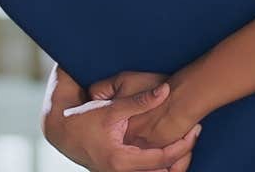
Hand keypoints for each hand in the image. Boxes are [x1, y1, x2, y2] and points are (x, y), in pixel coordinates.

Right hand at [41, 64, 199, 171]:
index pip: (163, 159)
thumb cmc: (83, 119)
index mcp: (122, 160)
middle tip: (195, 135)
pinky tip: (170, 147)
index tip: (195, 130)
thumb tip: (166, 90)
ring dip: (172, 161)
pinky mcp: (120, 171)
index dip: (182, 145)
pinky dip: (160, 163)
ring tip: (186, 141)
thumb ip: (140, 101)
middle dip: (181, 156)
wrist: (59, 131)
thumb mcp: (112, 108)